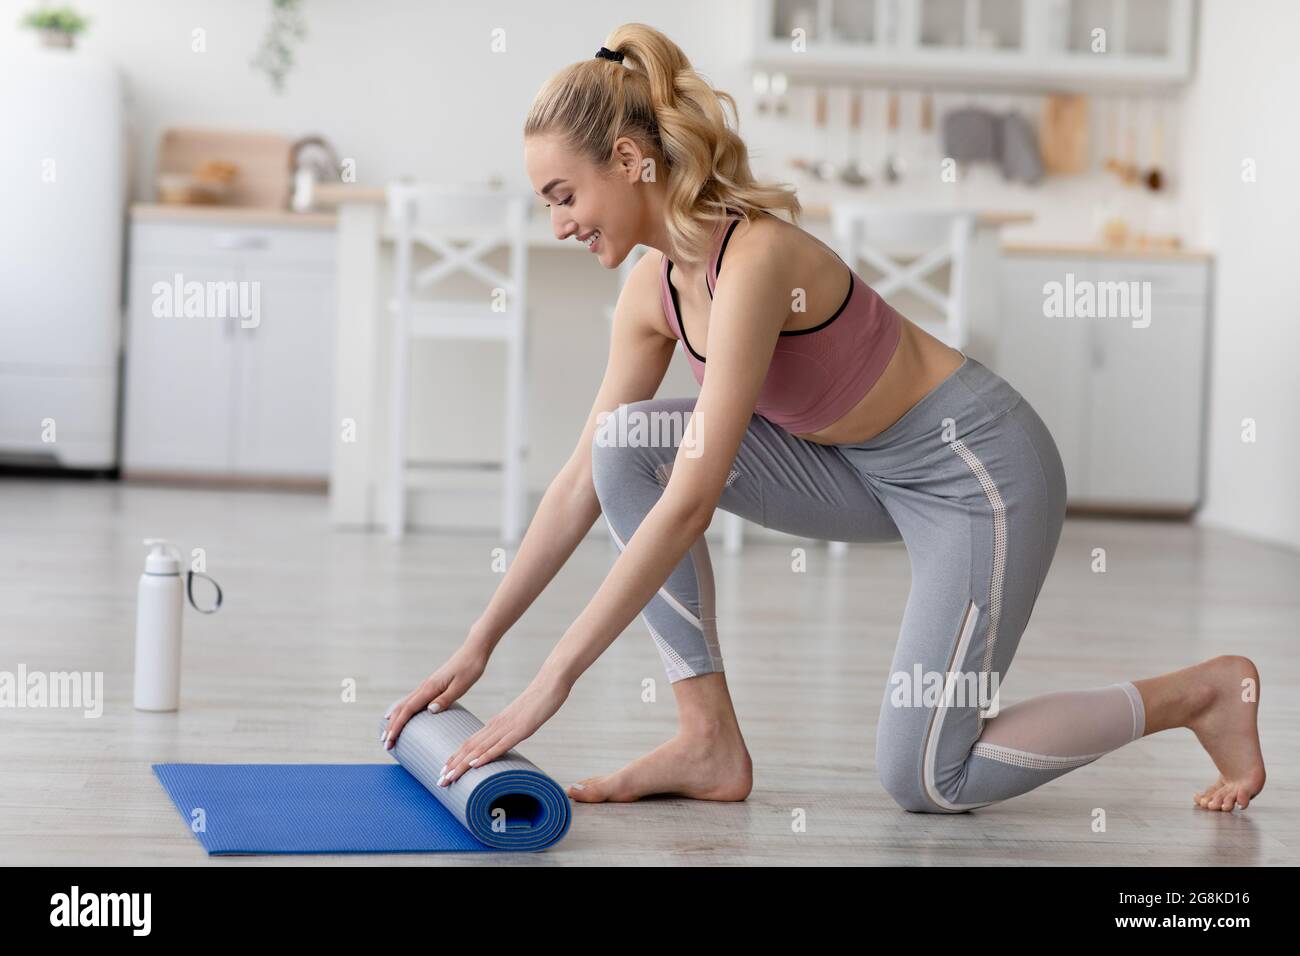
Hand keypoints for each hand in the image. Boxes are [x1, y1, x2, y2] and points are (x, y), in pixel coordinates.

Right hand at [383, 643, 488, 749]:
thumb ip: (445, 698)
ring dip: (395, 719)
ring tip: (388, 734)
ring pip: (405, 704)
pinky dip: (403, 711)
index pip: (408, 710)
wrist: (473, 651)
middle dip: (391, 727)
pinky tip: (402, 716)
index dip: (397, 726)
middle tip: (385, 744)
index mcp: (430, 687)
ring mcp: (427, 685)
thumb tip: (429, 711)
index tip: (389, 740)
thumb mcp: (461, 685)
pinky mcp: (432, 686)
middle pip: (402, 708)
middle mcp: (425, 686)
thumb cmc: (470, 668)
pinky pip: (412, 700)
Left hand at [437, 669, 570, 785]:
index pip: (470, 742)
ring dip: (463, 765)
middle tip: (440, 780)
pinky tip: (475, 764)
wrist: (550, 683)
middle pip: (470, 747)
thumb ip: (510, 731)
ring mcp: (508, 727)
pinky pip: (501, 745)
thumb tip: (503, 743)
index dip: (456, 757)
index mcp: (496, 723)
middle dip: (453, 765)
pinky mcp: (521, 729)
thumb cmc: (538, 701)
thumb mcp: (521, 719)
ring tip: (449, 777)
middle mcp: (497, 725)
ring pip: (480, 748)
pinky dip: (486, 756)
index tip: (444, 770)